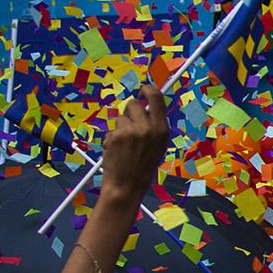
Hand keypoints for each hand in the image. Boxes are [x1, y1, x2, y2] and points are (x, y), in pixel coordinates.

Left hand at [100, 84, 169, 201]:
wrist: (127, 183)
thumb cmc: (144, 165)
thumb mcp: (159, 145)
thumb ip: (155, 126)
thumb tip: (148, 108)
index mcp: (161, 129)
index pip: (155, 97)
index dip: (148, 89)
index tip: (143, 90)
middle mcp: (146, 128)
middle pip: (133, 104)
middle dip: (130, 111)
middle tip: (130, 124)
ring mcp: (128, 132)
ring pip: (120, 118)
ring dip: (121, 127)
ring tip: (125, 143)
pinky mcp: (114, 136)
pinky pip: (112, 130)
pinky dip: (113, 137)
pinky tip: (117, 150)